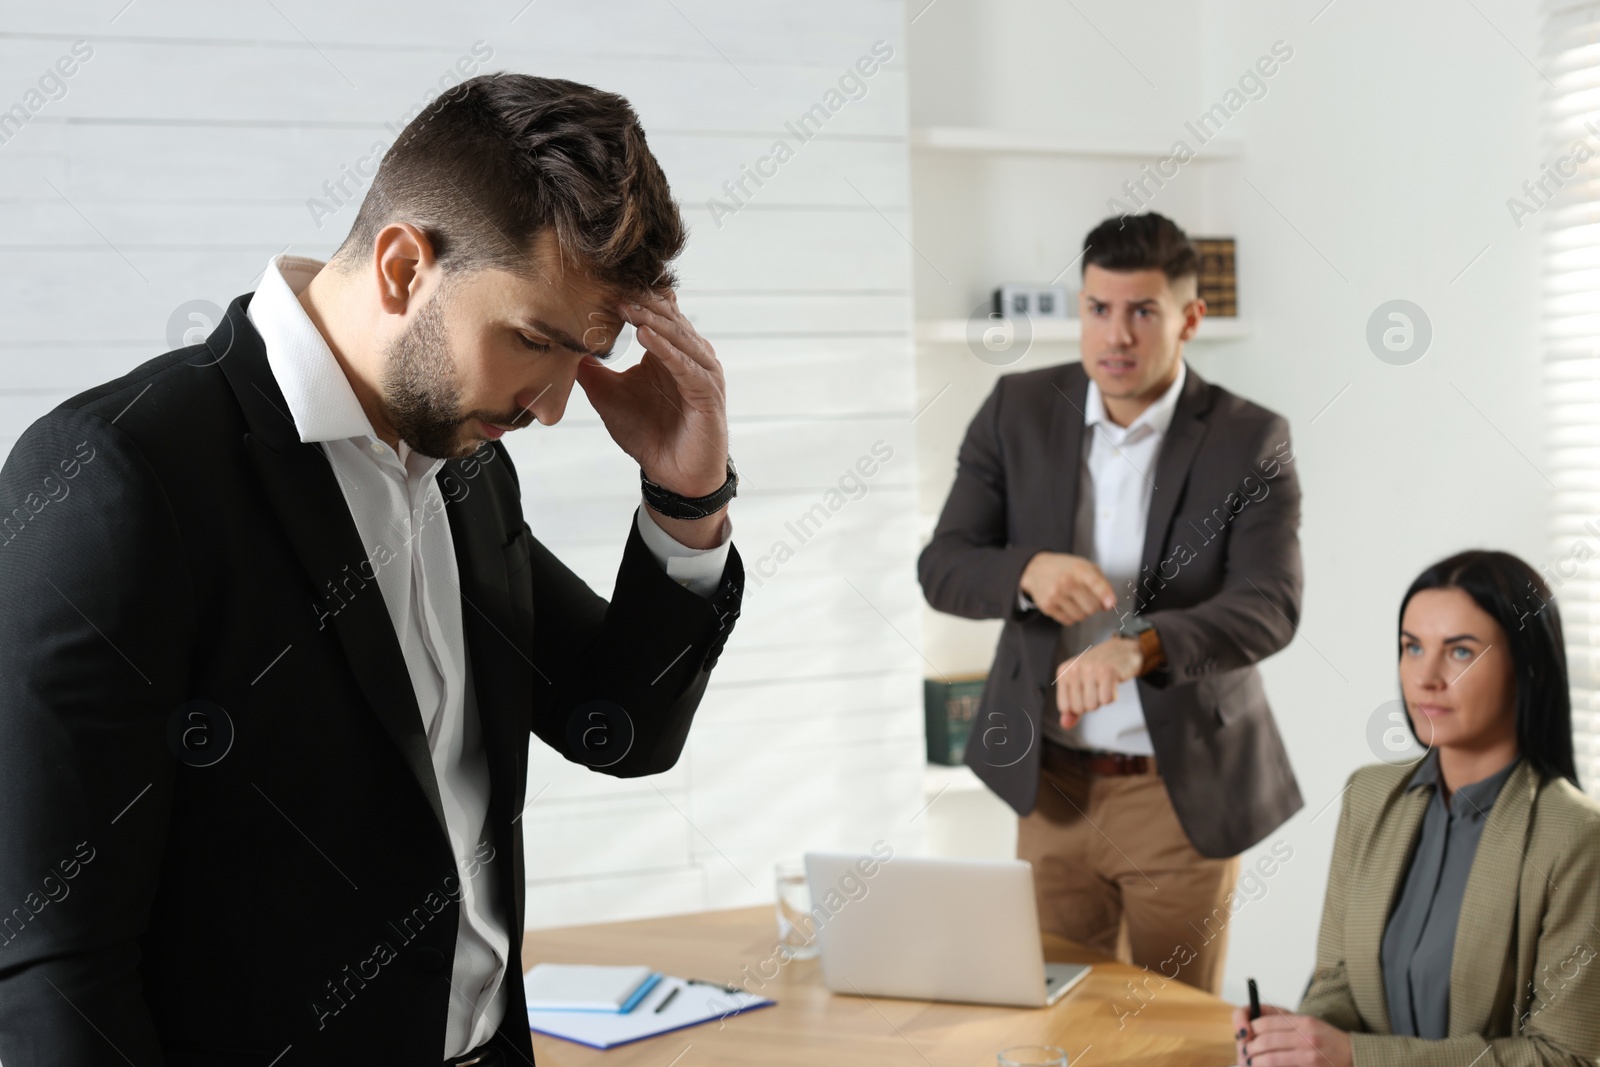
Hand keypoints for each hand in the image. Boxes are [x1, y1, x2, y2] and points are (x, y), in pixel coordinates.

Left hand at [576, 290, 727, 498]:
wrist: (672, 474)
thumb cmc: (647, 434)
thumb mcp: (608, 397)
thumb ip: (591, 372)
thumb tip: (564, 349)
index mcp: (669, 351)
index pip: (655, 314)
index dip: (632, 299)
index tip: (602, 285)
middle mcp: (690, 356)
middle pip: (668, 317)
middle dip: (641, 302)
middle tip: (613, 286)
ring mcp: (702, 372)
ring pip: (678, 337)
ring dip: (652, 320)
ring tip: (627, 305)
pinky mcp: (707, 393)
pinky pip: (686, 366)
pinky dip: (667, 350)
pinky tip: (646, 337)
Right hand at [1019, 552, 1115, 625]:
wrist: (1036, 569)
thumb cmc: (1065, 568)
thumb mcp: (1085, 566)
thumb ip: (1101, 583)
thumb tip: (1108, 605)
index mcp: (1079, 569)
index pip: (1095, 583)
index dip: (1105, 595)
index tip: (1110, 603)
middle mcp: (1066, 582)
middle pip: (1091, 607)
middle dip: (1094, 606)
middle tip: (1088, 599)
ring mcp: (1055, 595)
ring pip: (1080, 616)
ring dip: (1082, 612)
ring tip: (1076, 601)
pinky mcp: (1047, 606)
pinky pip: (1068, 621)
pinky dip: (1071, 616)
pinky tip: (1066, 605)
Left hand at [1055, 637, 1141, 727]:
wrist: (1123, 650)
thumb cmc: (1099, 669)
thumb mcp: (1080, 685)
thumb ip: (1072, 707)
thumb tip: (1065, 725)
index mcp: (1064, 672)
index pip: (1064, 707)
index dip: (1079, 706)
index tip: (1086, 692)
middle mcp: (1074, 669)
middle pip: (1080, 708)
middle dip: (1092, 703)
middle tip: (1098, 686)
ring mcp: (1090, 669)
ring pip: (1093, 706)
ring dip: (1102, 699)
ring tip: (1104, 684)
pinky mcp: (1107, 672)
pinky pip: (1107, 700)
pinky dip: (1113, 696)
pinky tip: (1113, 683)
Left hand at [1232, 1004, 1351, 1066]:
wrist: (1355, 1056)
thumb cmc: (1329, 1041)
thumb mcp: (1309, 1025)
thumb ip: (1286, 1026)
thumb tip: (1257, 1030)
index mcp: (1302, 1021)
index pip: (1266, 1022)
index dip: (1251, 1030)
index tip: (1246, 1036)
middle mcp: (1304, 1035)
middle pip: (1265, 1039)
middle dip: (1250, 1047)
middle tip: (1245, 1052)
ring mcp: (1308, 1052)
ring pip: (1271, 1056)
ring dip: (1255, 1061)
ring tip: (1250, 1062)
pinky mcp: (1310, 1065)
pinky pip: (1281, 1065)